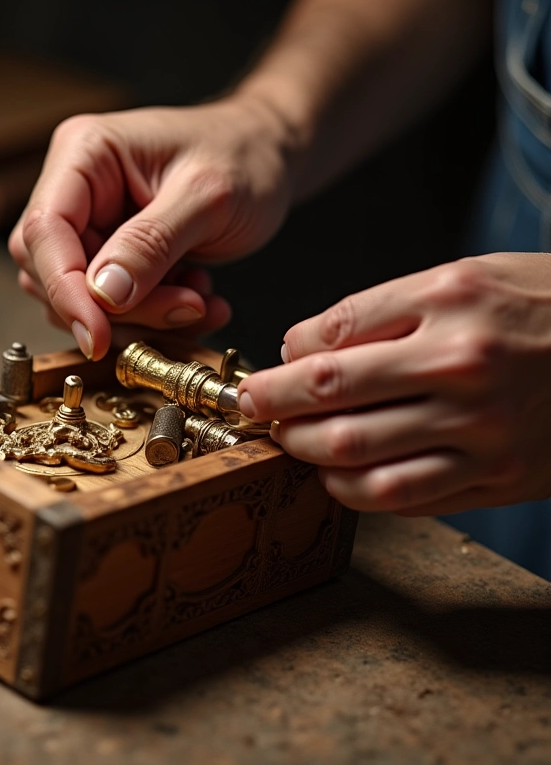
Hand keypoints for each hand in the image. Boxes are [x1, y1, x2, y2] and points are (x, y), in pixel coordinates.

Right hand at [8, 97, 292, 359]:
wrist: (270, 159)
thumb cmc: (245, 155)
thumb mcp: (207, 198)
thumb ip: (151, 244)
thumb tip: (103, 295)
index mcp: (85, 153)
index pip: (44, 231)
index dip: (64, 290)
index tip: (97, 336)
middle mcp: (78, 189)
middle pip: (58, 272)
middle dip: (117, 308)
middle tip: (183, 307)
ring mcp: (95, 224)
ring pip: (86, 298)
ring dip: (144, 315)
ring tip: (199, 298)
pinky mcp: (115, 255)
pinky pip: (117, 305)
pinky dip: (157, 315)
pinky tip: (199, 295)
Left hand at [237, 253, 550, 515]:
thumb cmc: (540, 306)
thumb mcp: (465, 279)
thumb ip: (381, 312)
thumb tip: (302, 348)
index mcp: (450, 301)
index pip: (332, 334)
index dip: (282, 358)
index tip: (267, 370)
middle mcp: (463, 364)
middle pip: (329, 394)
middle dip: (272, 405)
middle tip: (253, 407)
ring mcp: (482, 428)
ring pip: (355, 452)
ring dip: (303, 450)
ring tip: (287, 440)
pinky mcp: (498, 476)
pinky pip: (401, 496)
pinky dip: (352, 490)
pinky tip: (336, 475)